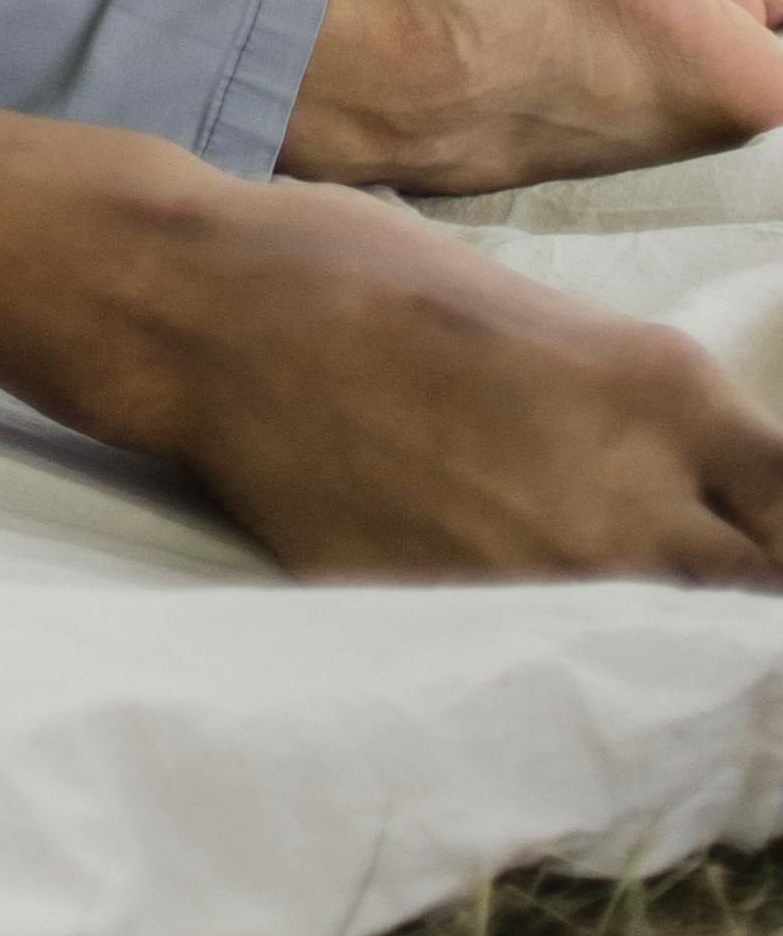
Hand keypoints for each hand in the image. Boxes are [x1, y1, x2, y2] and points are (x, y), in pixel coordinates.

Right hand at [0, 88, 782, 582]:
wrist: (208, 312)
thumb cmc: (365, 274)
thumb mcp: (542, 312)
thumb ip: (640, 409)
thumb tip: (699, 484)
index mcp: (664, 390)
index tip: (762, 531)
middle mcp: (630, 500)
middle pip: (761, 596)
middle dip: (746, 590)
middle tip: (707, 576)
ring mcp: (544, 578)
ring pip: (666, 644)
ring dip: (662, 629)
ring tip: (615, 591)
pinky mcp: (462, 626)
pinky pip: (547, 661)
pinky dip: (557, 651)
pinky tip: (526, 612)